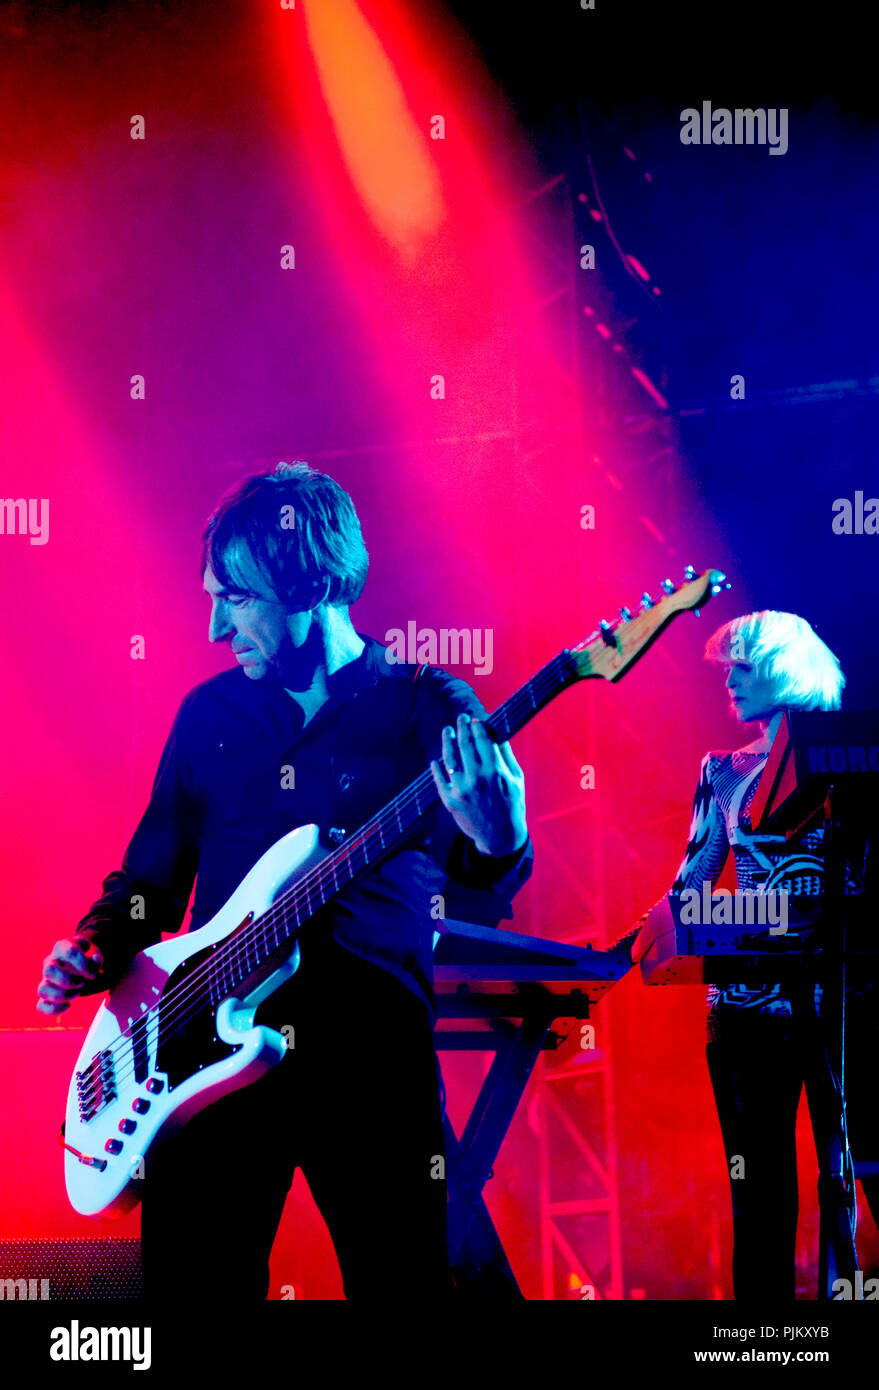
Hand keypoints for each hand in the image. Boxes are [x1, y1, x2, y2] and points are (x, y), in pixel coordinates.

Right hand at [37, 937, 102, 1015]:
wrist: (83, 963)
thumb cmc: (88, 957)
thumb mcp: (95, 953)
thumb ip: (97, 958)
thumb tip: (95, 960)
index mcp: (62, 947)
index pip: (69, 952)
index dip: (84, 965)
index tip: (93, 974)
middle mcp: (51, 962)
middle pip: (49, 970)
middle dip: (68, 980)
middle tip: (82, 983)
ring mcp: (47, 979)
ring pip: (42, 990)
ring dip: (62, 995)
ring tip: (77, 994)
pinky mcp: (48, 994)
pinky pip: (40, 1006)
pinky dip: (54, 1009)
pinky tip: (68, 1006)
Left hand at [430, 713, 526, 856]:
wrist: (500, 837)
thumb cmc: (512, 805)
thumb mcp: (516, 779)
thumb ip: (506, 756)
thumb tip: (498, 733)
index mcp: (495, 771)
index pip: (483, 740)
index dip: (477, 726)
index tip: (475, 720)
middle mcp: (477, 778)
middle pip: (465, 745)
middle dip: (462, 727)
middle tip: (461, 718)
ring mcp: (461, 790)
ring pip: (449, 758)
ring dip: (447, 741)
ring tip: (447, 731)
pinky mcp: (450, 801)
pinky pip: (439, 779)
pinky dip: (436, 767)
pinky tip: (436, 759)